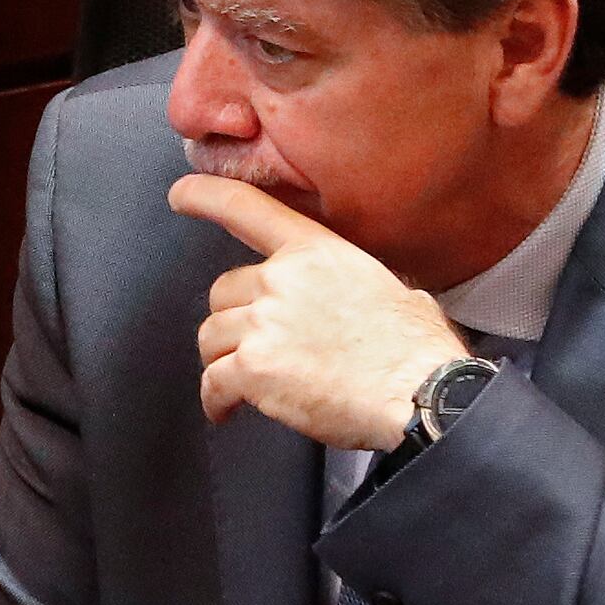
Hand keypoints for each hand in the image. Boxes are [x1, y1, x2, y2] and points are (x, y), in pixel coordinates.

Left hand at [166, 174, 465, 453]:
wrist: (423, 393)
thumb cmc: (417, 350)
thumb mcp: (391, 288)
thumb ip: (352, 282)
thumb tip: (354, 297)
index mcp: (316, 252)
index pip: (248, 209)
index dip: (207, 196)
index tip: (182, 194)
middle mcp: (283, 279)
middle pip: (224, 291)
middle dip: (235, 320)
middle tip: (257, 347)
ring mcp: (265, 322)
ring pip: (212, 337)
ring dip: (224, 361)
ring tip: (248, 384)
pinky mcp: (254, 368)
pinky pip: (213, 382)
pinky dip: (216, 400)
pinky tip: (226, 410)